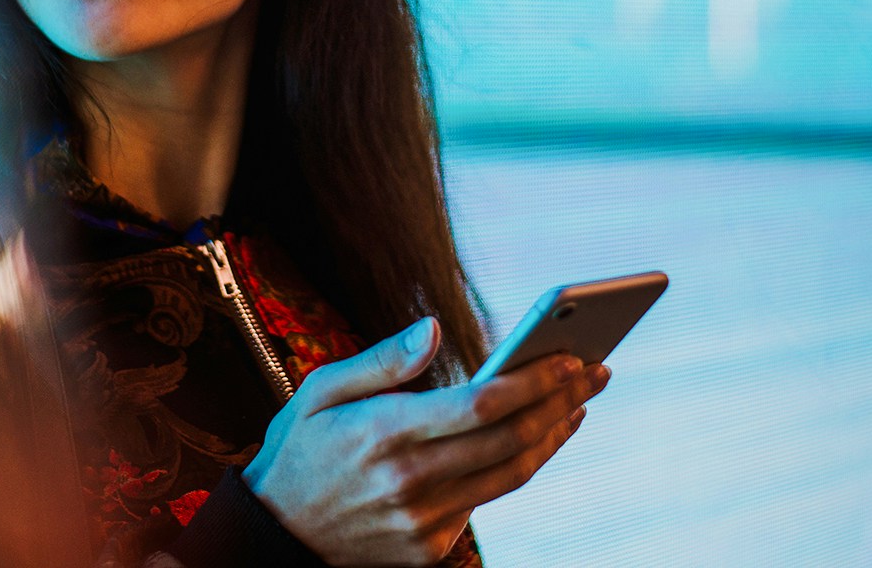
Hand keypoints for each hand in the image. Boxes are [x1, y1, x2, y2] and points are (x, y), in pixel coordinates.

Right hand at [241, 317, 608, 566]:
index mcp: (382, 433)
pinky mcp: (429, 547)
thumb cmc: (299, 450)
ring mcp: (422, 520)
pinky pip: (487, 501)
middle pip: (510, 440)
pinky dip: (519, 466)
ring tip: (577, 403)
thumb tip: (434, 327)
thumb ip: (382, 360)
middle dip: (562, 401)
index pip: (481, 405)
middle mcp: (408, 481)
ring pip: (511, 475)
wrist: (277, 533)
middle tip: (595, 371)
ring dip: (553, 436)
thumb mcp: (320, 390)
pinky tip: (536, 439)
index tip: (569, 357)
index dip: (534, 381)